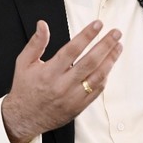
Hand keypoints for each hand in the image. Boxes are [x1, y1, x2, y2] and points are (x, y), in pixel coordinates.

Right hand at [1, 20, 122, 142]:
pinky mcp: (78, 107)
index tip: (97, 24)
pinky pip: (97, 91)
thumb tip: (42, 25)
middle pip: (90, 62)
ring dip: (110, 60)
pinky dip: (105, 77)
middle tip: (115, 33)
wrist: (24, 118)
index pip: (72, 49)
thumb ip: (36, 43)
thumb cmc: (25, 88)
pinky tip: (109, 66)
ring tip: (118, 47)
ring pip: (97, 77)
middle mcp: (62, 85)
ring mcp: (72, 97)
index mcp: (49, 72)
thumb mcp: (24, 62)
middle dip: (105, 45)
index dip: (87, 35)